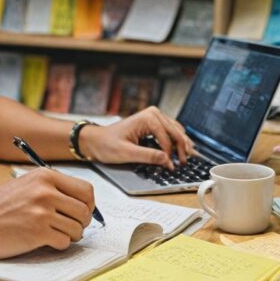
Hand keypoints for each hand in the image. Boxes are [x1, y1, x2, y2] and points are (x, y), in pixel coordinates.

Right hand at [0, 168, 94, 259]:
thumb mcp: (23, 186)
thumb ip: (50, 190)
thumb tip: (80, 203)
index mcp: (44, 176)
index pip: (86, 190)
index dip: (88, 204)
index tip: (81, 212)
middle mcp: (46, 191)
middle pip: (85, 210)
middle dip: (81, 222)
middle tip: (70, 227)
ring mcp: (42, 212)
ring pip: (78, 228)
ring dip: (71, 235)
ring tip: (55, 234)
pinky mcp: (38, 233)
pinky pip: (65, 242)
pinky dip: (59, 244)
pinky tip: (44, 241)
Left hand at [78, 106, 195, 169]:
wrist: (95, 140)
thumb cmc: (106, 144)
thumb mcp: (127, 153)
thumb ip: (148, 156)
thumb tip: (167, 161)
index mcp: (147, 118)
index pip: (167, 138)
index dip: (170, 154)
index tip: (171, 167)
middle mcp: (152, 114)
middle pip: (176, 132)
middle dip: (181, 148)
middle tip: (184, 163)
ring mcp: (153, 116)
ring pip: (175, 130)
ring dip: (181, 144)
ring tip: (184, 157)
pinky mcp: (152, 123)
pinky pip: (170, 130)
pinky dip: (175, 140)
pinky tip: (178, 150)